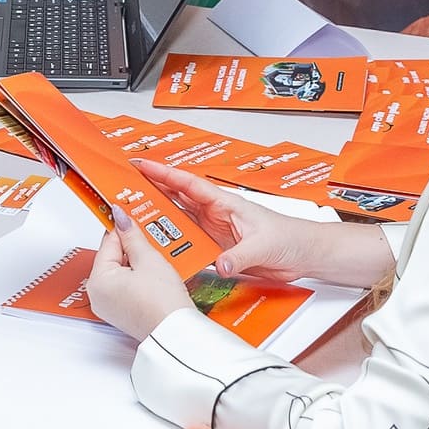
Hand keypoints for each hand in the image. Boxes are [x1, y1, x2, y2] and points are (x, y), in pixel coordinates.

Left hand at [85, 213, 195, 340]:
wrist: (177, 333)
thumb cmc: (163, 304)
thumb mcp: (148, 259)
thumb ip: (133, 236)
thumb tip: (120, 217)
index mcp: (98, 281)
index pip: (108, 242)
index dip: (123, 227)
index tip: (130, 214)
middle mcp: (99, 296)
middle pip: (113, 257)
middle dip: (132, 246)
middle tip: (150, 237)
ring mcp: (110, 306)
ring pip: (121, 272)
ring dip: (138, 262)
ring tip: (156, 256)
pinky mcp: (123, 313)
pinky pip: (127, 286)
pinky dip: (139, 277)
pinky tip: (155, 273)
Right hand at [133, 160, 396, 287]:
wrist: (306, 256)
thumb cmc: (291, 239)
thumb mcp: (265, 247)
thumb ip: (242, 256)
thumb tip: (221, 263)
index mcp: (226, 203)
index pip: (189, 184)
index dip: (164, 174)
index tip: (141, 165)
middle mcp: (216, 213)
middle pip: (177, 197)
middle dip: (150, 189)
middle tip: (123, 186)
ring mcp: (214, 230)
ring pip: (178, 218)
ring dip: (157, 214)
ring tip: (130, 212)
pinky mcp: (216, 247)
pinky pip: (187, 240)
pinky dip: (170, 240)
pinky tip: (155, 244)